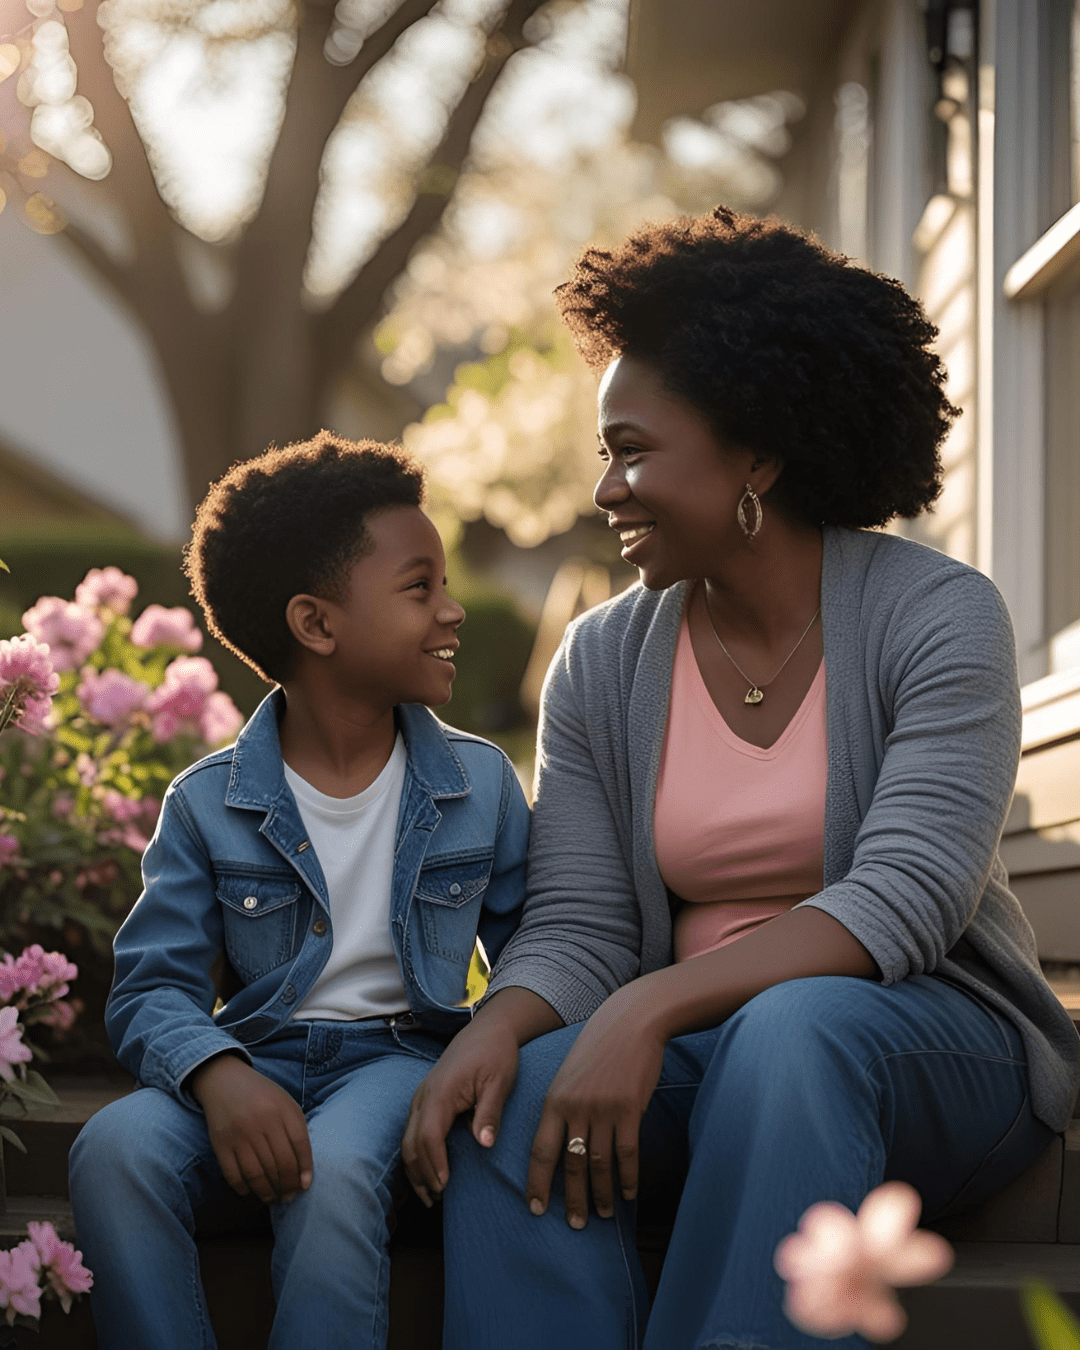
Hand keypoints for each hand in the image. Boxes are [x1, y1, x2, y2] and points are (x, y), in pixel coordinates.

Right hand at [189, 1053, 312, 1204]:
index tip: (305, 1185)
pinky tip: (253, 1192)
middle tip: (289, 1196)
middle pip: (280, 1163)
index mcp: (282, 1109)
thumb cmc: (262, 1097)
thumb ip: (297, 1131)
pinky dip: (245, 1189)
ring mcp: (240, 1134)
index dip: (305, 1168)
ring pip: (258, 1174)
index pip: (299, 1145)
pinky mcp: (220, 1144)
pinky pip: (234, 1175)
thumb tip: (304, 1173)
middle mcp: (262, 1121)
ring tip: (274, 1198)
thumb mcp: (285, 1104)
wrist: (224, 1081)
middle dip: (288, 1185)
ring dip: (268, 1192)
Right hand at [401, 1015, 519, 1206]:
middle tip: (437, 1199)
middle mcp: (424, 1095)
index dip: (434, 1163)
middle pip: (412, 1142)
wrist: (489, 1029)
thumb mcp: (500, 1081)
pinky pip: (412, 1131)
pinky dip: (416, 1154)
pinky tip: (428, 1171)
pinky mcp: (425, 1098)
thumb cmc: (497, 1054)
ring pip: (407, 1139)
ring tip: (430, 1195)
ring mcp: (421, 1096)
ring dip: (415, 1168)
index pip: (429, 1136)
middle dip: (421, 1173)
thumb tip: (484, 1144)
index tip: (445, 1186)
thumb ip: (489, 1112)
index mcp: (441, 1092)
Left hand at [525, 986, 665, 1228]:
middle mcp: (575, 1108)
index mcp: (554, 1100)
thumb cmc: (599, 1047)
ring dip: (601, 1194)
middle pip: (570, 1164)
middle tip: (574, 1224)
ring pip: (598, 1164)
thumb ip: (562, 1106)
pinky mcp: (630, 1109)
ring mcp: (603, 1109)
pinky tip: (629, 1193)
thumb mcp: (569, 1073)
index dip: (537, 1183)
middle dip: (571, 1198)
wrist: (631, 1021)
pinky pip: (627, 1154)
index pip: (540, 1151)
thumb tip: (561, 1142)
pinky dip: (628, 1178)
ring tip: (603, 1214)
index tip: (535, 1208)